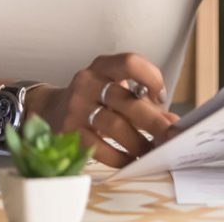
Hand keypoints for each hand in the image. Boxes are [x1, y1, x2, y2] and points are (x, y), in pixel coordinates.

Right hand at [26, 53, 179, 167]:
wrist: (50, 109)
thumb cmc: (93, 99)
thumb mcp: (114, 90)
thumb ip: (143, 102)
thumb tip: (172, 122)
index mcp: (102, 66)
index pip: (129, 62)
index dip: (151, 78)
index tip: (161, 97)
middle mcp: (87, 82)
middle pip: (125, 100)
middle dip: (153, 121)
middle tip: (170, 136)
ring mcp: (76, 106)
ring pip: (114, 126)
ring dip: (138, 142)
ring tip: (151, 152)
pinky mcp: (69, 131)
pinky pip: (99, 148)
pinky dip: (120, 157)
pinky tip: (131, 160)